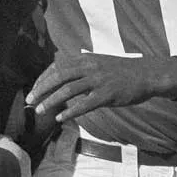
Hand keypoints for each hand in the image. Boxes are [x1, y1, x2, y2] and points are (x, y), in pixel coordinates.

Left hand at [25, 53, 176, 122]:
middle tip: (29, 100)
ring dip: (52, 101)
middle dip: (42, 88)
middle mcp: (90, 66)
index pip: (58, 66)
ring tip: (40, 110)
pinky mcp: (107, 94)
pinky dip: (71, 111)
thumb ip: (83, 66)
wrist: (147, 74)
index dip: (44, 78)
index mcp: (86, 58)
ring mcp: (98, 80)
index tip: (34, 88)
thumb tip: (66, 73)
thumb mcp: (100, 62)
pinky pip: (85, 104)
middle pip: (59, 76)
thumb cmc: (123, 71)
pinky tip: (61, 118)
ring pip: (69, 90)